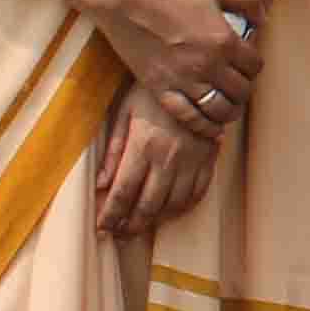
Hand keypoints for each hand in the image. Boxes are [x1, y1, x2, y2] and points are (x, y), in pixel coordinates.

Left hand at [91, 95, 218, 238]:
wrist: (196, 76)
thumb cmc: (153, 92)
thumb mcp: (125, 112)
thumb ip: (114, 149)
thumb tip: (100, 184)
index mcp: (143, 146)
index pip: (122, 192)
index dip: (110, 215)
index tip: (101, 229)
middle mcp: (168, 159)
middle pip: (147, 205)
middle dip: (131, 225)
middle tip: (120, 234)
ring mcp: (191, 161)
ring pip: (173, 205)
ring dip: (155, 220)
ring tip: (141, 225)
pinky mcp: (209, 159)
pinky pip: (198, 193)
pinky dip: (183, 208)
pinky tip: (171, 211)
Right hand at [93, 0, 261, 141]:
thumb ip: (248, 1)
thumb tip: (262, 22)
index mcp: (225, 41)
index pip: (254, 66)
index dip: (253, 66)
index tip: (245, 65)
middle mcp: (208, 65)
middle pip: (241, 91)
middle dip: (243, 90)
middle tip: (236, 86)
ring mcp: (184, 80)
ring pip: (219, 111)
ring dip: (228, 112)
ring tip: (227, 109)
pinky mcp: (160, 89)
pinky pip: (188, 118)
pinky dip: (203, 127)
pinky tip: (210, 128)